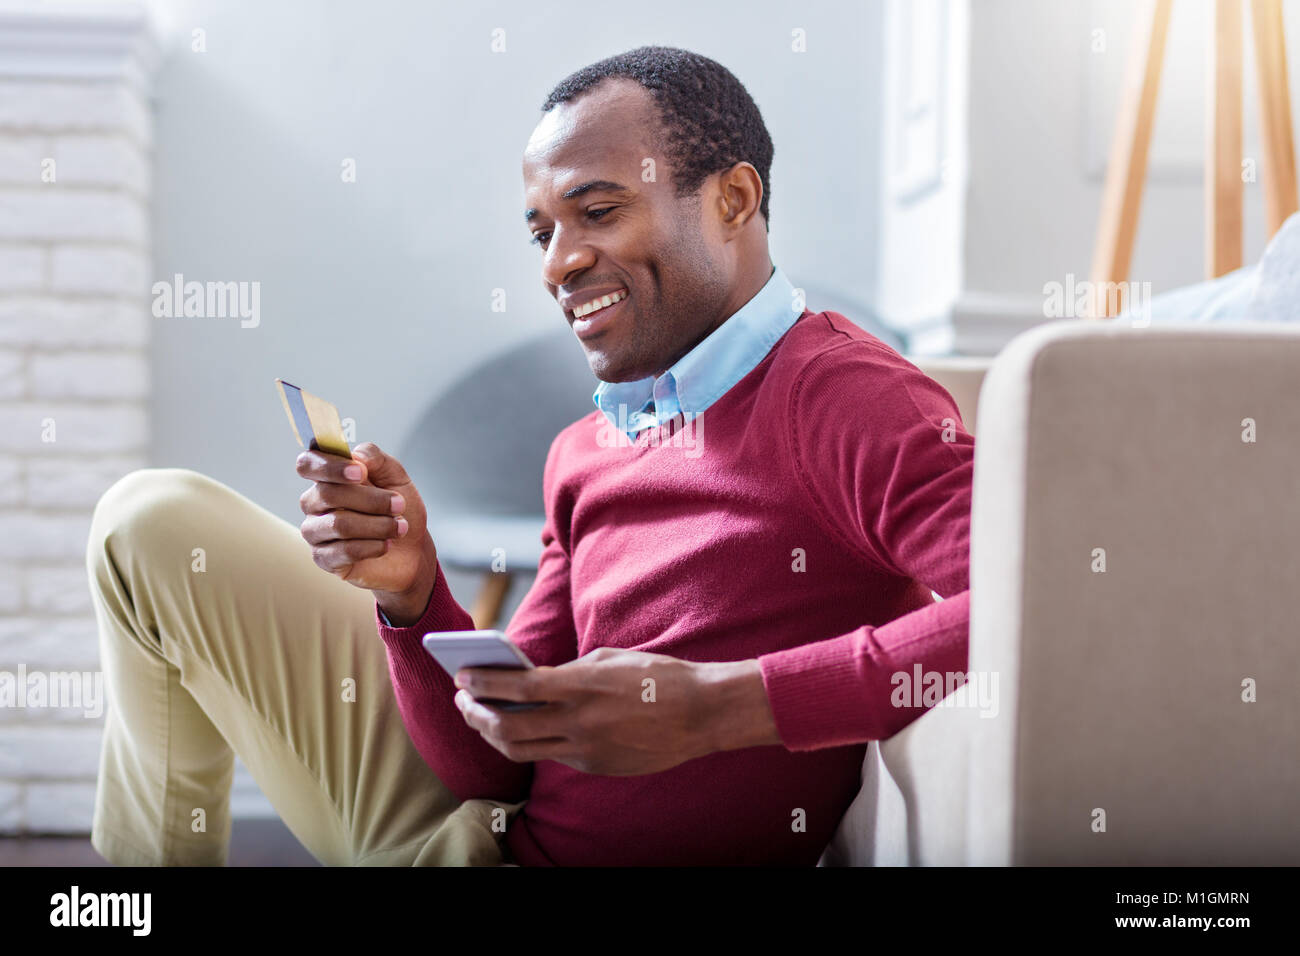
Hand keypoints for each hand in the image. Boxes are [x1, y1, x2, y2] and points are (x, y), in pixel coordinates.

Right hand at [297, 441, 436, 612]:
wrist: (412, 550)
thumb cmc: (399, 511)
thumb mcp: (396, 477)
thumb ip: (376, 459)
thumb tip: (357, 456)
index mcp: (329, 477)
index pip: (308, 464)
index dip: (330, 466)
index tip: (360, 472)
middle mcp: (315, 502)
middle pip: (328, 494)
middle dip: (371, 500)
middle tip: (399, 504)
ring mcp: (316, 531)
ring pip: (338, 524)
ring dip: (377, 525)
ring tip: (400, 527)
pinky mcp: (323, 558)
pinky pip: (343, 551)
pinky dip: (372, 547)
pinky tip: (386, 545)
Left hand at [452, 647, 781, 774]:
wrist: (702, 714)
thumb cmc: (657, 676)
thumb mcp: (608, 660)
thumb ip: (567, 672)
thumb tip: (531, 682)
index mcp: (581, 686)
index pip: (515, 686)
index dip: (481, 682)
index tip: (461, 674)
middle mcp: (578, 722)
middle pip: (507, 726)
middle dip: (475, 713)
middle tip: (462, 699)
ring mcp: (586, 750)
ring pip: (522, 750)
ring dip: (493, 734)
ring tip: (482, 717)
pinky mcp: (596, 767)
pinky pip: (552, 756)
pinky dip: (531, 742)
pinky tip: (522, 728)